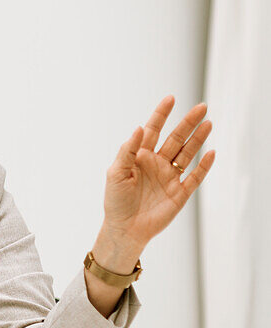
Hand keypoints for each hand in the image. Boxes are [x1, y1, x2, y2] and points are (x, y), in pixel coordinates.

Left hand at [101, 95, 215, 248]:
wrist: (125, 229)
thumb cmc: (115, 201)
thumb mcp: (115, 173)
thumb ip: (127, 151)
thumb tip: (139, 128)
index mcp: (140, 157)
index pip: (153, 130)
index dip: (161, 115)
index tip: (171, 98)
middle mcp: (157, 164)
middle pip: (176, 139)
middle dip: (188, 123)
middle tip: (201, 107)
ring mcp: (170, 177)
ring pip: (187, 154)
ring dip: (198, 139)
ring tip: (208, 123)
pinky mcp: (180, 193)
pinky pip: (194, 177)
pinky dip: (203, 166)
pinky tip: (211, 152)